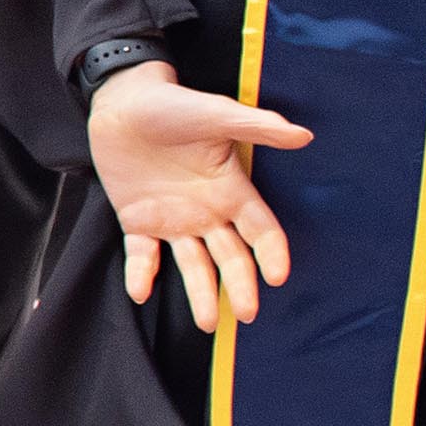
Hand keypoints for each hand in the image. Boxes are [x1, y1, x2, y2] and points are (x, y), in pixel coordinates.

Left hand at [88, 60, 308, 337]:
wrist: (122, 102)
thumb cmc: (173, 104)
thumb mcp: (215, 114)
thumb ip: (256, 126)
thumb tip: (303, 135)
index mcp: (231, 190)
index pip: (260, 230)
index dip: (271, 252)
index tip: (277, 276)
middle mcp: (207, 212)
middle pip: (231, 258)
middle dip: (240, 286)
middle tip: (245, 313)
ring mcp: (173, 220)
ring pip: (193, 266)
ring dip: (200, 294)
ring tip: (206, 323)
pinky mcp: (138, 222)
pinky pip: (142, 256)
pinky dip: (141, 274)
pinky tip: (141, 291)